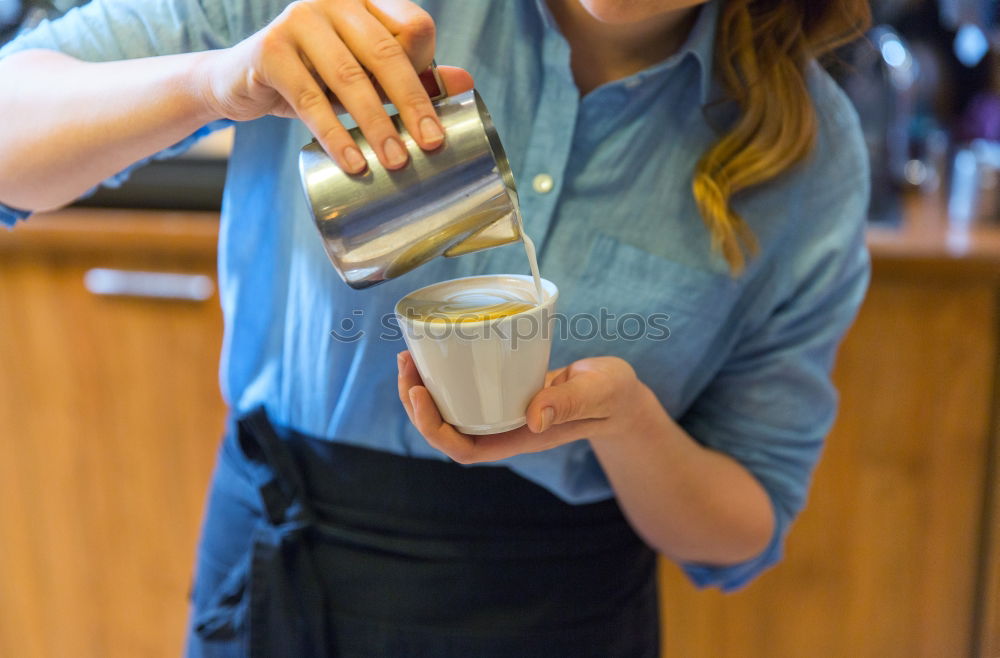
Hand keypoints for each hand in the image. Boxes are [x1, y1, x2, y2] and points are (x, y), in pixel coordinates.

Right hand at [197, 0, 474, 172]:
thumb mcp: (365, 76)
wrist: (240, 81)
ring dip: (376, 124)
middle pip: (386, 51)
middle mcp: (334, 1)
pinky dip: (334, 135)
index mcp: (366, 2)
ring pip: (350, 76)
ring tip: (395, 162)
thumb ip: (411, 76)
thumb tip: (465, 83)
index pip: (413, 27)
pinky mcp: (270, 50)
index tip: (435, 121)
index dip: (427, 72)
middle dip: (412, 103)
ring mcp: (299, 19)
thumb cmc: (314, 78)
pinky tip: (351, 162)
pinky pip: (310, 98)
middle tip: (430, 146)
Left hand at [397, 351, 652, 462]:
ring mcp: (502, 412)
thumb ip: (572, 403)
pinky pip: (464, 392)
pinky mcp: (504, 391)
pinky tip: (436, 352)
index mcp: (521, 438)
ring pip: (450, 412)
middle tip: (406, 361)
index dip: (433, 428)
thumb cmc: (612, 397)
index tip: (420, 393)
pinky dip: (444, 375)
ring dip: (423, 389)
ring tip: (410, 355)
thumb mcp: (599, 393)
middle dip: (416, 403)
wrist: (619, 395)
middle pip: (446, 432)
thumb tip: (534, 417)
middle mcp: (504, 429)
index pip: (464, 449)